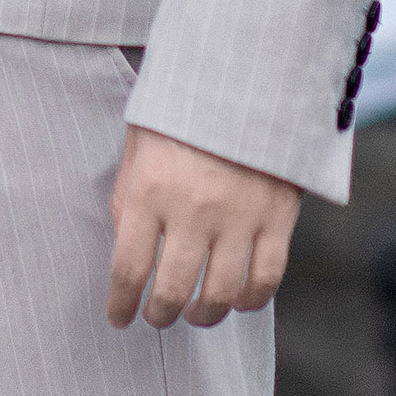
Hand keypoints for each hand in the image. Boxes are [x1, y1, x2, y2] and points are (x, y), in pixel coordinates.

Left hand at [107, 125, 298, 328]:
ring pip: (222, 294)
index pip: (130, 267)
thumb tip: (127, 247)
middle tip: (156, 319)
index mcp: (151, 189)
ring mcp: (238, 217)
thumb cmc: (183, 110)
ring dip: (205, 315)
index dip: (121, 303)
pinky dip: (252, 300)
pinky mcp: (277, 218)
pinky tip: (239, 300)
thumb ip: (130, 197)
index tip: (118, 317)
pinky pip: (266, 278)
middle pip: (174, 291)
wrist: (246, 76)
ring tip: (197, 314)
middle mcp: (193, 210)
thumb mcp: (139, 144)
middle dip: (160, 315)